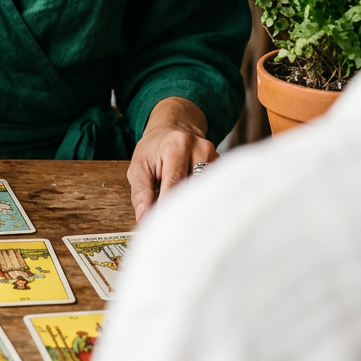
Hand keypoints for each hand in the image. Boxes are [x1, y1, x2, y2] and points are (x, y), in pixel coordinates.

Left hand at [127, 96, 215, 221]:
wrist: (173, 128)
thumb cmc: (154, 149)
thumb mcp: (139, 166)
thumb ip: (141, 193)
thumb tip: (143, 220)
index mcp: (176, 146)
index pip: (174, 184)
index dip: (168, 208)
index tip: (163, 228)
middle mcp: (199, 148)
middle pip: (194, 189)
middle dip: (183, 211)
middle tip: (174, 233)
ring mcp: (214, 156)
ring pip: (207, 192)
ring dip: (195, 208)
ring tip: (185, 222)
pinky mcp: (222, 165)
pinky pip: (214, 190)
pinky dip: (204, 202)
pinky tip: (195, 210)